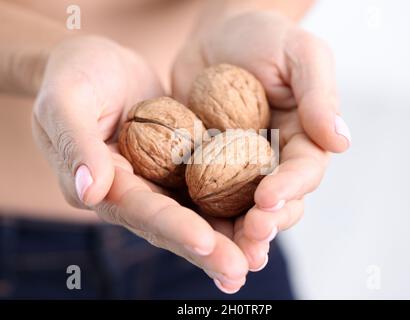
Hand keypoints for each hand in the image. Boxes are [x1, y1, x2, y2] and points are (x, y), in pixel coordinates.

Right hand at [32, 36, 248, 293]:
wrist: (96, 64)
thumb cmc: (75, 76)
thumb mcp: (66, 101)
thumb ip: (76, 144)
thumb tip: (90, 190)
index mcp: (103, 185)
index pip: (141, 211)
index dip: (173, 227)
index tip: (205, 243)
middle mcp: (133, 193)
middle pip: (173, 226)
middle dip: (206, 251)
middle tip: (240, 271)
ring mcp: (158, 182)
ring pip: (195, 215)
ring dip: (225, 239)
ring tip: (256, 259)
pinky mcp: (178, 167)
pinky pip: (207, 189)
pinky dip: (231, 206)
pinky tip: (258, 220)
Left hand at [172, 12, 350, 270]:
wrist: (215, 37)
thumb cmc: (262, 37)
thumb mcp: (300, 52)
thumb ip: (319, 93)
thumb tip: (341, 140)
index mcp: (304, 138)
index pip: (304, 171)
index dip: (290, 187)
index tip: (268, 199)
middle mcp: (275, 160)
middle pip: (277, 202)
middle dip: (266, 223)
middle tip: (251, 239)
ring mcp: (239, 169)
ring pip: (242, 209)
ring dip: (236, 234)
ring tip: (227, 255)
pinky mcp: (207, 169)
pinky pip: (205, 196)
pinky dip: (201, 218)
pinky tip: (191, 234)